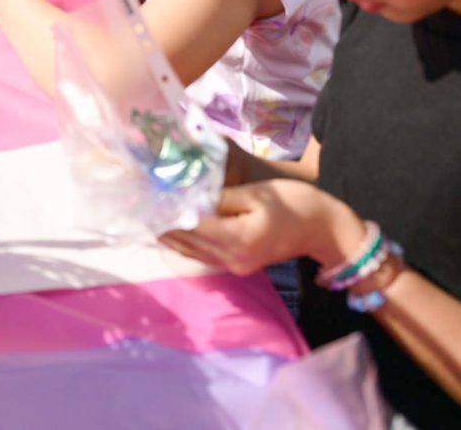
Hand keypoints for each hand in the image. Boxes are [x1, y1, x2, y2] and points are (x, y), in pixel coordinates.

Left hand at [159, 178, 365, 275]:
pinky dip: (183, 240)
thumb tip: (188, 196)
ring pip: (190, 251)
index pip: (191, 226)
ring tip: (146, 210)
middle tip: (139, 200)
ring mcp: (234, 265)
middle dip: (162, 221)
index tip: (145, 195)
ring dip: (169, 232)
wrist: (322, 228)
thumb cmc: (294, 203)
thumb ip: (220, 197)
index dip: (167, 211)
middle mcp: (232, 258)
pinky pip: (201, 255)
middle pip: (186, 241)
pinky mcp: (236, 265)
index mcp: (239, 239)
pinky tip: (169, 225)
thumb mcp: (257, 193)